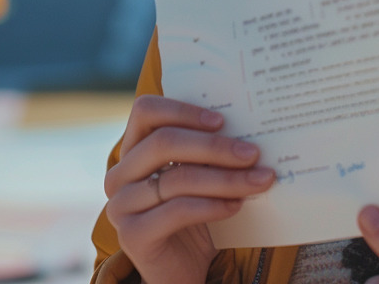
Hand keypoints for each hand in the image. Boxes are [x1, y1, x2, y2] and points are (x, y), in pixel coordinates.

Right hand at [103, 95, 274, 283]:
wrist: (182, 269)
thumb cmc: (196, 213)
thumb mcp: (200, 176)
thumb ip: (208, 153)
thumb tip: (247, 131)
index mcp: (134, 150)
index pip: (146, 112)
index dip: (183, 110)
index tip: (221, 121)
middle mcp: (120, 175)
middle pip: (164, 143)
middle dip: (215, 147)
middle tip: (252, 152)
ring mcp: (121, 206)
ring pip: (177, 179)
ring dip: (225, 178)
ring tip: (258, 180)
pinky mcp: (132, 235)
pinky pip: (177, 211)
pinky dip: (213, 205)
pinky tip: (236, 205)